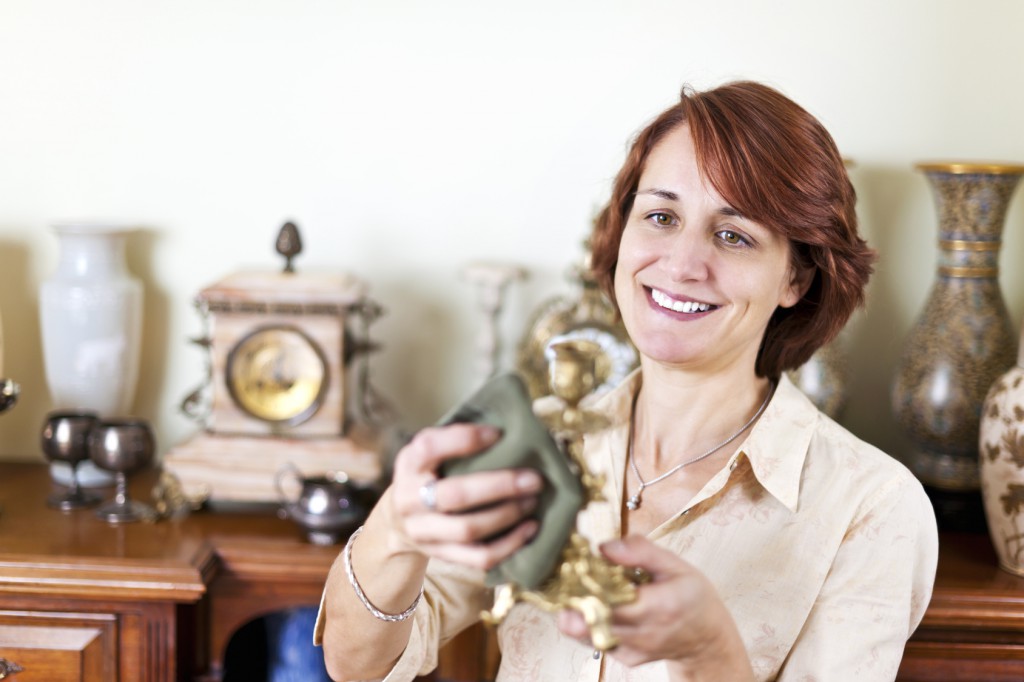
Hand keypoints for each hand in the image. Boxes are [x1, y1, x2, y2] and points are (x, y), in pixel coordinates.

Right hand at [384, 423, 543, 569]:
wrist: (396, 522)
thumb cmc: (427, 475)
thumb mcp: (428, 453)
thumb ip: (455, 441)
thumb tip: (509, 429)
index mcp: (409, 464)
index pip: (429, 447)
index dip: (464, 440)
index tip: (498, 434)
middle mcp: (409, 499)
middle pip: (455, 495)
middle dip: (500, 486)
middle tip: (534, 478)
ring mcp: (423, 532)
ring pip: (469, 529)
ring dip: (507, 515)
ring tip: (532, 500)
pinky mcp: (441, 555)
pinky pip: (479, 557)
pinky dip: (509, 545)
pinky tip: (530, 528)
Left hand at [556, 536, 752, 676]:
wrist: (707, 639)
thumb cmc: (693, 598)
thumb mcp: (676, 565)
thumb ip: (641, 552)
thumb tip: (605, 547)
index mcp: (660, 606)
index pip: (612, 602)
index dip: (587, 586)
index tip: (577, 567)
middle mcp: (644, 633)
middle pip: (591, 622)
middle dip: (572, 599)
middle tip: (567, 577)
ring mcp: (633, 649)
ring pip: (587, 634)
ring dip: (574, 611)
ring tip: (575, 589)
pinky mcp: (625, 657)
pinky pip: (595, 640)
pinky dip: (586, 622)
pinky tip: (592, 605)